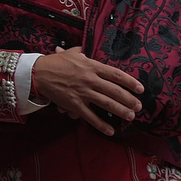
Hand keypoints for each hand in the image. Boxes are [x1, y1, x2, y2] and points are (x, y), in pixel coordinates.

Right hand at [30, 47, 144, 136]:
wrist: (39, 73)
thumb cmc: (56, 62)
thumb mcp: (72, 52)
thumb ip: (81, 52)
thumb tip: (85, 49)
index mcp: (91, 66)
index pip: (115, 74)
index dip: (130, 82)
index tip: (140, 89)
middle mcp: (90, 79)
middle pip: (115, 91)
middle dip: (129, 100)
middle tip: (139, 106)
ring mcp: (83, 92)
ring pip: (106, 104)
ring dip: (121, 111)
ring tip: (131, 116)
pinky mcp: (75, 104)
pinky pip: (91, 116)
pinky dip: (101, 125)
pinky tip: (110, 130)